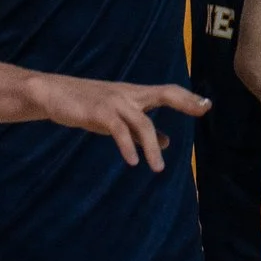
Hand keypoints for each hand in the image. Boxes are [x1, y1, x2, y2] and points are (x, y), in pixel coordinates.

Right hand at [25, 73, 208, 170]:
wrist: (54, 93)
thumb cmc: (89, 105)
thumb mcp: (119, 117)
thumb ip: (141, 130)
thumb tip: (167, 143)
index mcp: (135, 94)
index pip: (167, 92)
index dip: (187, 98)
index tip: (206, 105)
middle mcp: (129, 94)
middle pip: (163, 94)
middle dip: (184, 102)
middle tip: (203, 111)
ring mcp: (115, 101)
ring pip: (142, 122)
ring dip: (151, 146)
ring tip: (157, 169)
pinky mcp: (99, 112)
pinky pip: (118, 129)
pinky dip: (127, 145)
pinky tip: (133, 161)